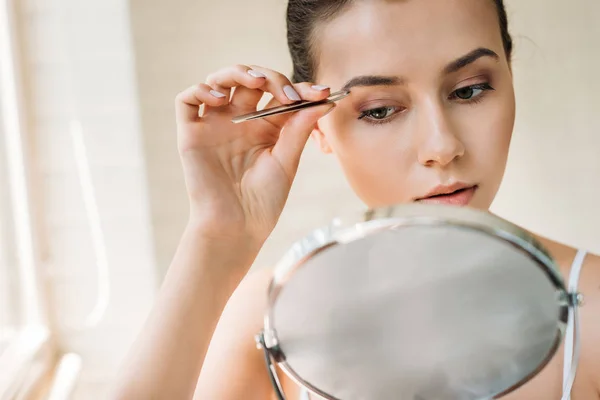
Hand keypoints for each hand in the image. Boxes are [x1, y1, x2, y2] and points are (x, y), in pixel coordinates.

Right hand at [175, 64, 333, 245]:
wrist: (236, 226)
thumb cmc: (264, 201)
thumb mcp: (287, 161)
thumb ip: (299, 128)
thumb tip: (322, 100)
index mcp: (265, 128)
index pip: (279, 95)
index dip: (299, 89)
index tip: (321, 93)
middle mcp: (239, 122)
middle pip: (250, 80)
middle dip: (270, 77)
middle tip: (287, 93)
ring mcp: (215, 125)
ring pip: (219, 81)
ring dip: (237, 72)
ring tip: (255, 82)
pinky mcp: (191, 133)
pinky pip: (187, 100)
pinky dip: (201, 89)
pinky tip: (220, 99)